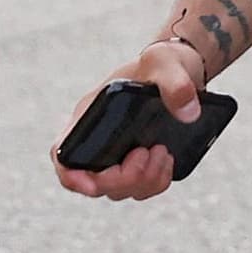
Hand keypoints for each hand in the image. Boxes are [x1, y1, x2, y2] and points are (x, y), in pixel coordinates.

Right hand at [51, 42, 203, 201]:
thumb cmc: (162, 61)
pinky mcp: (139, 163)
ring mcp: (118, 155)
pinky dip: (157, 182)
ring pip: (120, 191)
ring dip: (145, 180)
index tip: (92, 182)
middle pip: (96, 183)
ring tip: (162, 150)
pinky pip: (141, 189)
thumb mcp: (165, 61)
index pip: (63, 154)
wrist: (182, 69)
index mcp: (90, 116)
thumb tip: (189, 114)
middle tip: (148, 151)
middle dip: (125, 177)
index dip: (70, 175)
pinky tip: (167, 159)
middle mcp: (98, 141)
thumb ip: (175, 82)